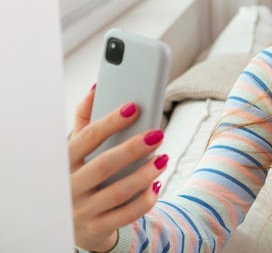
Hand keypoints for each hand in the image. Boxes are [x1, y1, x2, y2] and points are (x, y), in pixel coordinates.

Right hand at [69, 86, 167, 251]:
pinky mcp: (97, 228)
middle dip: (133, 148)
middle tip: (157, 134)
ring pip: (117, 193)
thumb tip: (96, 87)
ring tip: (163, 158)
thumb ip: (85, 119)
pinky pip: (125, 216)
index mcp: (65, 162)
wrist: (72, 220)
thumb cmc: (79, 174)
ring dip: (143, 175)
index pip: (86, 139)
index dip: (110, 122)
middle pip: (104, 166)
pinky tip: (157, 186)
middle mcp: (71, 186)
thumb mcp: (77, 149)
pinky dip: (144, 201)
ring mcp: (82, 210)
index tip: (133, 107)